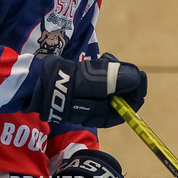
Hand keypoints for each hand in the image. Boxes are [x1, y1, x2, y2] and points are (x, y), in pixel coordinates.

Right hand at [30, 53, 146, 127]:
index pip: (130, 107)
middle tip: (115, 63)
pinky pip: (100, 84)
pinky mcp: (82, 92)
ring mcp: (89, 103)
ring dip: (112, 73)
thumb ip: (118, 80)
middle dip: (123, 78)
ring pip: (112, 88)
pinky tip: (95, 63)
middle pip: (122, 97)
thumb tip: (137, 78)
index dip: (137, 90)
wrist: (37, 82)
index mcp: (103, 116)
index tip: (139, 74)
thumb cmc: (66, 83)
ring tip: (103, 61)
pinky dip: (101, 73)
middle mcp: (98, 113)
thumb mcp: (94, 80)